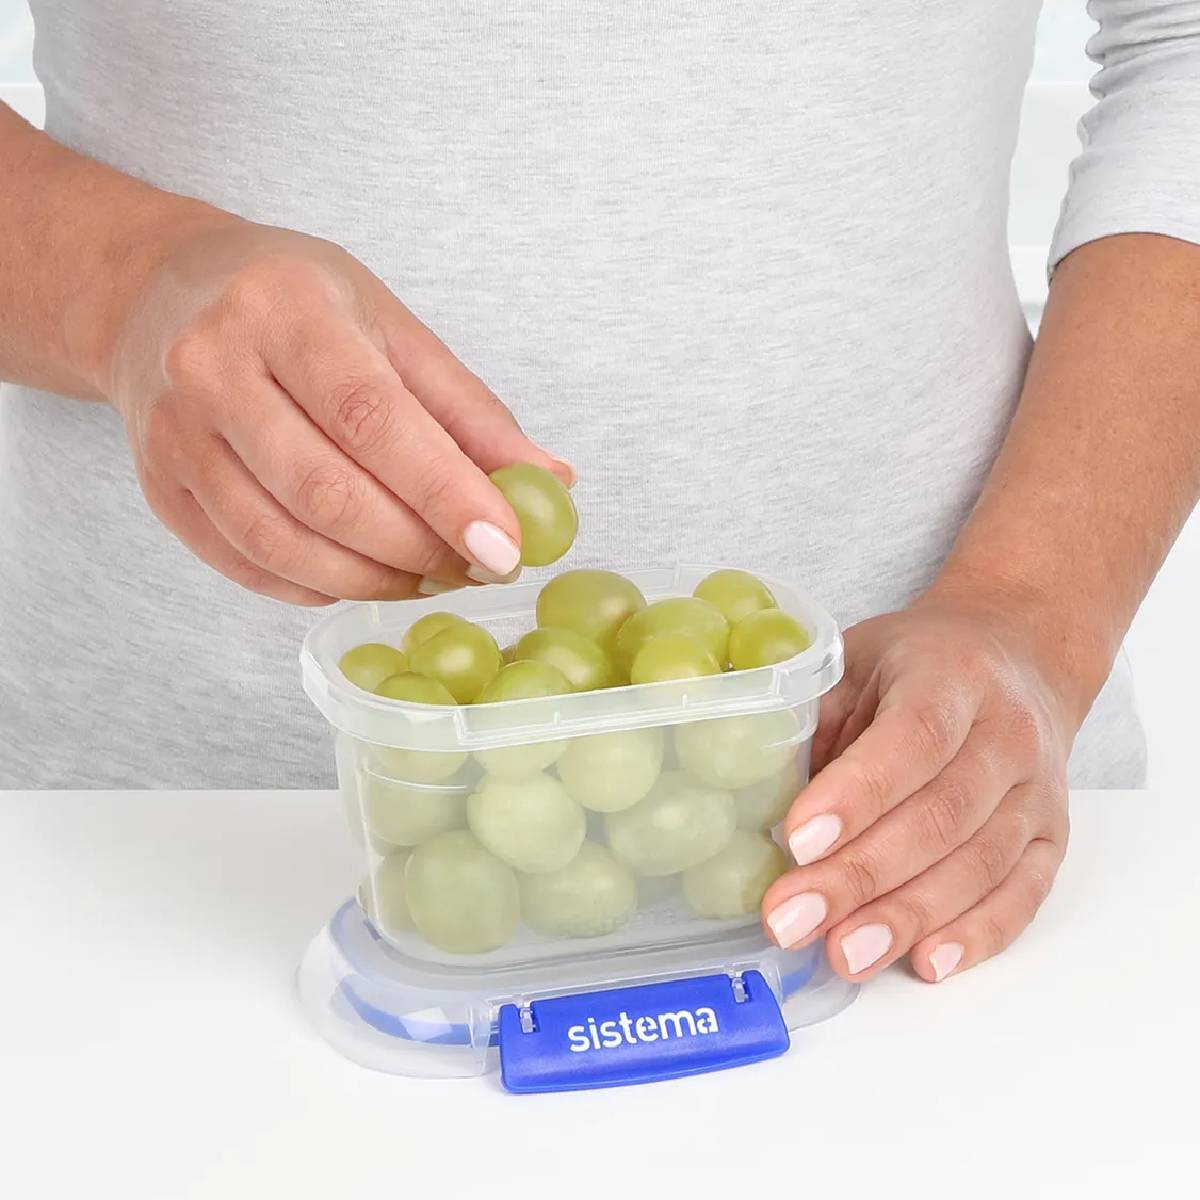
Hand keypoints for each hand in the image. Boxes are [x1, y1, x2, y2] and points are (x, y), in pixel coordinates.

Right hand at [106, 216, 570, 603]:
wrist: (158, 294)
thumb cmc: (295, 303)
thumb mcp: (390, 325)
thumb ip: (469, 410)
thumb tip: (551, 484)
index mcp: (282, 307)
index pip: (372, 417)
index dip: (444, 493)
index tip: (506, 546)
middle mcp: (211, 368)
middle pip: (327, 492)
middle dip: (419, 549)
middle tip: (479, 566)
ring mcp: (173, 436)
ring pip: (283, 543)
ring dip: (375, 580)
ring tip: (431, 575)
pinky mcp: (159, 489)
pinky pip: (249, 565)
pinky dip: (322, 587)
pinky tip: (367, 574)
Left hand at [760, 592, 1077, 983]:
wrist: (1020, 658)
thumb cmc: (919, 664)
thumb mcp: (856, 661)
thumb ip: (815, 721)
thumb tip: (757, 801)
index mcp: (953, 677)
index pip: (913, 738)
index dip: (857, 794)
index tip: (796, 841)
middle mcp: (1007, 734)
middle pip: (939, 816)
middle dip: (860, 876)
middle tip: (792, 919)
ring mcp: (1037, 791)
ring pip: (978, 865)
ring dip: (906, 918)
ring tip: (843, 954)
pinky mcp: (1052, 838)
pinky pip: (1022, 895)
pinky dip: (975, 936)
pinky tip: (924, 961)